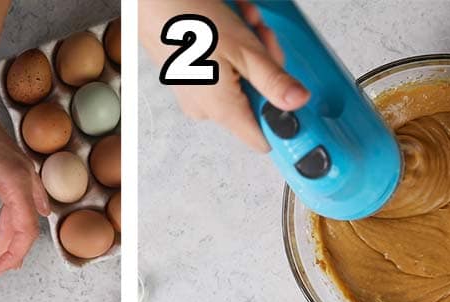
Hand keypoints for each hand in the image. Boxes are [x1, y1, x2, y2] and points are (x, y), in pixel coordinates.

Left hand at [0, 88, 48, 286]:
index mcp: (15, 182)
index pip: (24, 230)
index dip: (10, 256)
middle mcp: (25, 179)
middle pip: (26, 227)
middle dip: (9, 255)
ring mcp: (22, 174)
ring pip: (23, 216)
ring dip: (11, 241)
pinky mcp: (13, 169)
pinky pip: (21, 202)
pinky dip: (16, 222)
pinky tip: (15, 229)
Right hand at [140, 0, 309, 151]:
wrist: (151, 1)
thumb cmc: (187, 20)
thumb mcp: (243, 48)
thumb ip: (274, 80)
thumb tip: (298, 102)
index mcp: (221, 109)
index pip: (262, 140)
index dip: (282, 122)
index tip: (293, 101)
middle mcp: (207, 109)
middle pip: (257, 102)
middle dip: (266, 68)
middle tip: (261, 37)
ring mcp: (198, 95)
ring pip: (243, 82)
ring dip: (251, 52)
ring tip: (243, 23)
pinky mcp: (191, 81)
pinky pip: (224, 73)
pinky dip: (233, 51)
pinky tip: (230, 26)